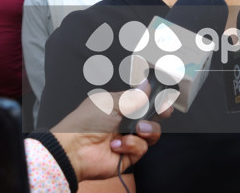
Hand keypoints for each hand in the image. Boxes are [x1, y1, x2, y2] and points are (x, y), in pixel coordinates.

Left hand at [51, 86, 169, 181]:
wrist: (74, 150)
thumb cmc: (84, 123)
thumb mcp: (110, 102)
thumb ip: (132, 96)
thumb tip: (146, 84)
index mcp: (120, 106)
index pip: (143, 101)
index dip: (155, 99)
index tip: (165, 97)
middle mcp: (126, 122)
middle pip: (152, 117)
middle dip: (159, 113)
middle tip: (163, 111)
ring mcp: (128, 139)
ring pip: (152, 133)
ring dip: (147, 129)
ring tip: (136, 129)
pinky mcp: (128, 155)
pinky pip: (142, 148)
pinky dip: (132, 145)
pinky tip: (117, 144)